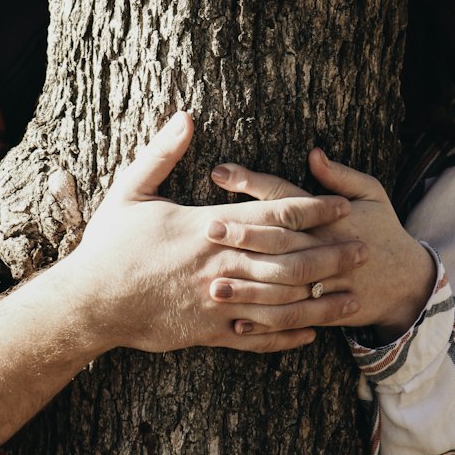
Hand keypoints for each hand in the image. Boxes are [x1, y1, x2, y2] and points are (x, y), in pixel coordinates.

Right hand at [66, 113, 368, 355]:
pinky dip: (286, 336)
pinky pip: (256, 338)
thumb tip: (185, 116)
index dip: (311, 209)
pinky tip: (310, 335)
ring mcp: (217, 303)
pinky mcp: (208, 332)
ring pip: (280, 303)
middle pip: (288, 260)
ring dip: (319, 299)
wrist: (90, 302)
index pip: (272, 215)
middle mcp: (221, 265)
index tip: (339, 205)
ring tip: (351, 297)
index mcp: (207, 228)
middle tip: (364, 250)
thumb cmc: (109, 244)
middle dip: (329, 254)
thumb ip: (162, 153)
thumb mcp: (130, 189)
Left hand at [209, 148, 436, 338]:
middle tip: (208, 229)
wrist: (409, 283)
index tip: (219, 172)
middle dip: (243, 234)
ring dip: (248, 285)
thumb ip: (341, 175)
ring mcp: (330, 283)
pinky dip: (265, 324)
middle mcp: (329, 248)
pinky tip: (235, 320)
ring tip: (213, 283)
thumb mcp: (372, 194)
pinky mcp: (329, 311)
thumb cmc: (384, 230)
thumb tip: (313, 154)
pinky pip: (294, 318)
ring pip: (284, 285)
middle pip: (281, 240)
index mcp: (335, 217)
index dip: (253, 183)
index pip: (287, 197)